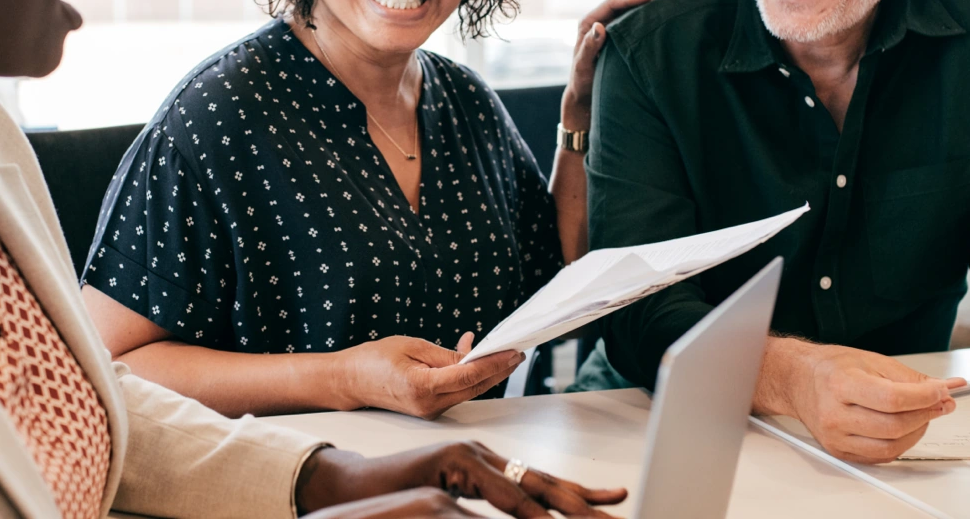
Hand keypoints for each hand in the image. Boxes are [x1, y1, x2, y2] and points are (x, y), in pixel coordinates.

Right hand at [297, 443, 627, 517]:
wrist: (349, 486)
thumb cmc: (396, 498)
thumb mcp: (450, 507)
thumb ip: (479, 512)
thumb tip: (519, 518)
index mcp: (487, 468)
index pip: (542, 483)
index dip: (580, 495)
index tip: (612, 502)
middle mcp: (483, 457)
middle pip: (545, 482)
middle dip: (587, 502)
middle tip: (620, 511)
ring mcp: (468, 457)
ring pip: (528, 487)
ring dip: (567, 508)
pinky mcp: (450, 463)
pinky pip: (496, 494)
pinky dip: (524, 511)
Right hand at [337, 335, 521, 419]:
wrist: (350, 381)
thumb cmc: (374, 360)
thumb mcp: (411, 346)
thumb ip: (445, 355)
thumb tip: (473, 356)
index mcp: (422, 387)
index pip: (468, 375)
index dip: (494, 363)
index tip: (512, 351)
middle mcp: (429, 405)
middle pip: (474, 387)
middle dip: (498, 370)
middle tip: (516, 352)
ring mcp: (430, 411)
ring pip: (468, 391)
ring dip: (486, 373)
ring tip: (502, 353)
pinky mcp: (429, 409)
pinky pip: (456, 392)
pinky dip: (468, 376)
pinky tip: (472, 358)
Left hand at [560, 0, 676, 131]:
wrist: (585, 92)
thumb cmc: (583, 81)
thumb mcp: (583, 66)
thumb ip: (589, 47)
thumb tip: (599, 26)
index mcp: (589, 22)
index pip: (612, 3)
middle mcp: (601, 18)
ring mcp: (612, 24)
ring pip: (634, 4)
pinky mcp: (622, 31)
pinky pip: (638, 15)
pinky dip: (652, 8)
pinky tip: (667, 5)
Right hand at [769, 340, 962, 463]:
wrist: (798, 380)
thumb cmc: (832, 368)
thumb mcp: (871, 360)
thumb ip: (910, 378)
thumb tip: (945, 389)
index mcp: (840, 384)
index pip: (892, 399)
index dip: (924, 398)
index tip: (941, 393)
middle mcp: (834, 414)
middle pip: (894, 426)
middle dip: (926, 415)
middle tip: (939, 404)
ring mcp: (835, 437)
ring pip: (891, 447)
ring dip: (917, 432)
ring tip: (922, 416)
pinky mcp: (839, 451)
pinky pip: (881, 457)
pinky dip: (901, 444)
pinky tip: (904, 429)